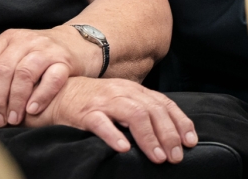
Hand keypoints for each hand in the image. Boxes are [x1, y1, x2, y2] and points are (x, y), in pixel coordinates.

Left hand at [0, 28, 91, 125]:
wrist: (78, 42)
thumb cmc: (38, 54)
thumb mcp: (13, 50)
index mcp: (9, 38)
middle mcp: (26, 40)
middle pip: (5, 68)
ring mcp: (47, 50)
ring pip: (25, 73)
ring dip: (16, 99)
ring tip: (12, 119)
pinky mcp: (65, 61)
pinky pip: (52, 79)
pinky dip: (41, 95)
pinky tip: (32, 110)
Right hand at [32, 77, 197, 163]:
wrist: (56, 93)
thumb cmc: (92, 101)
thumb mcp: (121, 101)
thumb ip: (141, 112)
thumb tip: (169, 136)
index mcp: (134, 90)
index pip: (163, 103)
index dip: (180, 122)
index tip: (190, 141)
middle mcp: (122, 92)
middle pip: (152, 110)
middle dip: (168, 134)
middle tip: (176, 156)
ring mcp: (104, 101)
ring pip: (133, 114)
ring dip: (148, 137)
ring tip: (157, 157)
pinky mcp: (86, 112)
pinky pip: (101, 122)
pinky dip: (114, 135)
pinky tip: (123, 149)